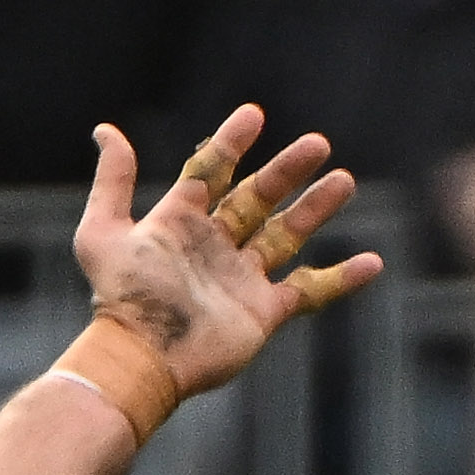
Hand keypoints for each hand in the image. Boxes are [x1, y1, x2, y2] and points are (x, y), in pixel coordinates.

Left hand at [74, 105, 379, 398]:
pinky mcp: (263, 313)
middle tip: (317, 143)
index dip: (231, 144)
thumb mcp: (102, 233)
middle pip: (259, 198)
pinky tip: (372, 262)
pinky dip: (341, 279)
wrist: (142, 359)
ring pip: (287, 235)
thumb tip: (105, 130)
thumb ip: (112, 181)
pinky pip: (309, 291)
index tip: (254, 115)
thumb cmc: (121, 298)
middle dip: (288, 171)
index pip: (212, 172)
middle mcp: (215, 247)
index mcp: (180, 223)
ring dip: (316, 209)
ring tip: (344, 181)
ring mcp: (242, 279)